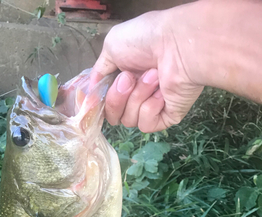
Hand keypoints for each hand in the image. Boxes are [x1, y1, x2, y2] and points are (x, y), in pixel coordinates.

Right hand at [90, 10, 203, 131]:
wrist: (177, 45)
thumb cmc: (146, 39)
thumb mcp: (111, 46)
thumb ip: (98, 72)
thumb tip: (90, 93)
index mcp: (125, 79)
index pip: (105, 103)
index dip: (102, 100)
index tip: (100, 93)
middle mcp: (137, 94)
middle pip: (113, 115)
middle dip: (117, 97)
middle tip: (130, 77)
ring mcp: (152, 107)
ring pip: (128, 120)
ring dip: (137, 97)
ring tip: (153, 77)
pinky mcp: (166, 117)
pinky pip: (145, 125)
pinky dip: (150, 108)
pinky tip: (161, 92)